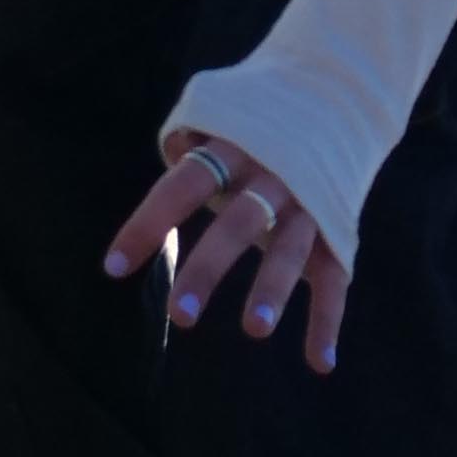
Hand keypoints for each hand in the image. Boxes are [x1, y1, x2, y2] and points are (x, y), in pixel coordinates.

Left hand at [103, 129, 349, 372]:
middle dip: (209, 268)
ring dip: (274, 289)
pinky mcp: (338, 228)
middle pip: (237, 222)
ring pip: (290, 248)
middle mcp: (274, 174)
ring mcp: (310, 203)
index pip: (184, 183)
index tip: (114, 267)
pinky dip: (329, 319)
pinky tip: (320, 362)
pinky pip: (335, 276)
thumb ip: (189, 139)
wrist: (342, 94)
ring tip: (253, 331)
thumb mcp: (224, 111)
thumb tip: (167, 157)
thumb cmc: (261, 116)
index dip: (150, 221)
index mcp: (235, 146)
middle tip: (178, 315)